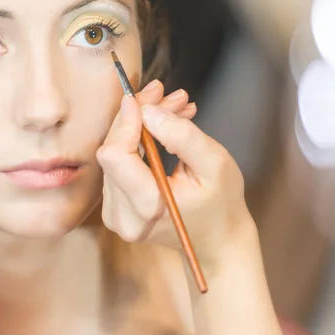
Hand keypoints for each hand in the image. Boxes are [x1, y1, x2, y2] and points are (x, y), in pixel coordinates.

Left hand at [97, 79, 251, 267]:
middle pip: (112, 152)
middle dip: (137, 117)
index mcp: (148, 208)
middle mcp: (123, 216)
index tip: (147, 100)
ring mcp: (116, 216)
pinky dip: (137, 143)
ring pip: (114, 156)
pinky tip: (162, 130)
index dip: (127, 122)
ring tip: (174, 110)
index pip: (115, 155)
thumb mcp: (215, 164)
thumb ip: (182, 136)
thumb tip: (147, 112)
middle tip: (167, 95)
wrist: (217, 240)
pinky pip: (117, 167)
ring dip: (139, 127)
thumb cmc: (222, 203)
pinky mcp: (115, 210)